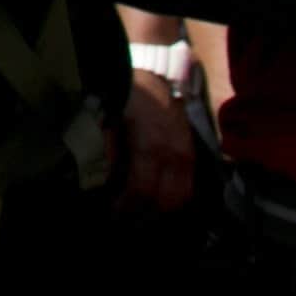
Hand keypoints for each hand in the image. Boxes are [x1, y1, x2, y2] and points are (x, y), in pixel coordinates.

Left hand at [110, 71, 195, 217]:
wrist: (157, 75)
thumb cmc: (129, 96)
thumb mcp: (110, 118)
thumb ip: (108, 149)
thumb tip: (102, 177)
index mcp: (150, 147)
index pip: (141, 190)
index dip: (126, 207)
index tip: (113, 214)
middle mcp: (173, 156)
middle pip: (165, 202)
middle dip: (145, 215)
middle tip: (127, 220)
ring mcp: (187, 156)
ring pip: (181, 198)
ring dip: (161, 210)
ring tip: (142, 214)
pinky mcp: (193, 155)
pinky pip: (189, 187)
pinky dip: (174, 199)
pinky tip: (158, 202)